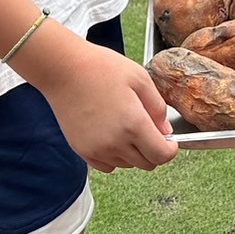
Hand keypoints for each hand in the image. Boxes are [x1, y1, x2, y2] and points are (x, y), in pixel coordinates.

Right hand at [39, 36, 177, 172]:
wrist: (64, 69)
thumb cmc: (101, 68)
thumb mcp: (139, 78)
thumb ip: (158, 107)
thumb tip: (166, 131)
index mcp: (133, 124)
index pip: (161, 155)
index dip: (171, 150)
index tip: (170, 141)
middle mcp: (115, 143)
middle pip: (147, 164)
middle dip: (154, 150)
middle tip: (149, 129)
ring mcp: (97, 150)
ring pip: (128, 164)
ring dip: (134, 152)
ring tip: (127, 126)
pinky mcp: (82, 151)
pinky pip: (107, 165)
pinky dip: (115, 156)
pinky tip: (111, 134)